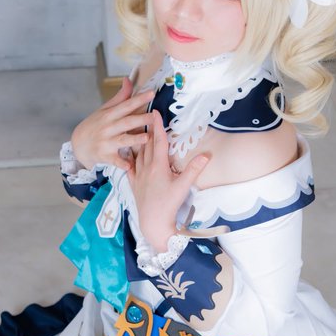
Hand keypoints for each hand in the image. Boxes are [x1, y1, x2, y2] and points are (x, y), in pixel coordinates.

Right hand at [70, 77, 152, 172]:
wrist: (78, 144)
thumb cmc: (95, 125)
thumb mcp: (105, 110)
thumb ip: (120, 97)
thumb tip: (129, 79)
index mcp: (110, 115)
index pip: (126, 105)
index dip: (138, 99)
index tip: (151, 93)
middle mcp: (108, 128)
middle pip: (126, 122)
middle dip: (140, 119)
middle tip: (154, 116)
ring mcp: (106, 142)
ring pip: (122, 140)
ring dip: (134, 139)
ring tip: (147, 138)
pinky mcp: (105, 156)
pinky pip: (114, 160)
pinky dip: (121, 163)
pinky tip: (130, 166)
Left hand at [127, 109, 208, 251]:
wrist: (153, 223)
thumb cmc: (169, 205)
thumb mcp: (184, 187)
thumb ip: (194, 169)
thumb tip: (207, 155)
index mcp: (158, 166)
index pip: (158, 141)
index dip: (157, 126)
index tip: (155, 112)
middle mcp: (146, 168)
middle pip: (147, 144)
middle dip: (148, 129)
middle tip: (147, 116)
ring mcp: (138, 176)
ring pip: (138, 153)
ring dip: (139, 141)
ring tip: (139, 130)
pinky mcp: (134, 185)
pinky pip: (129, 167)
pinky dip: (129, 157)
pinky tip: (128, 154)